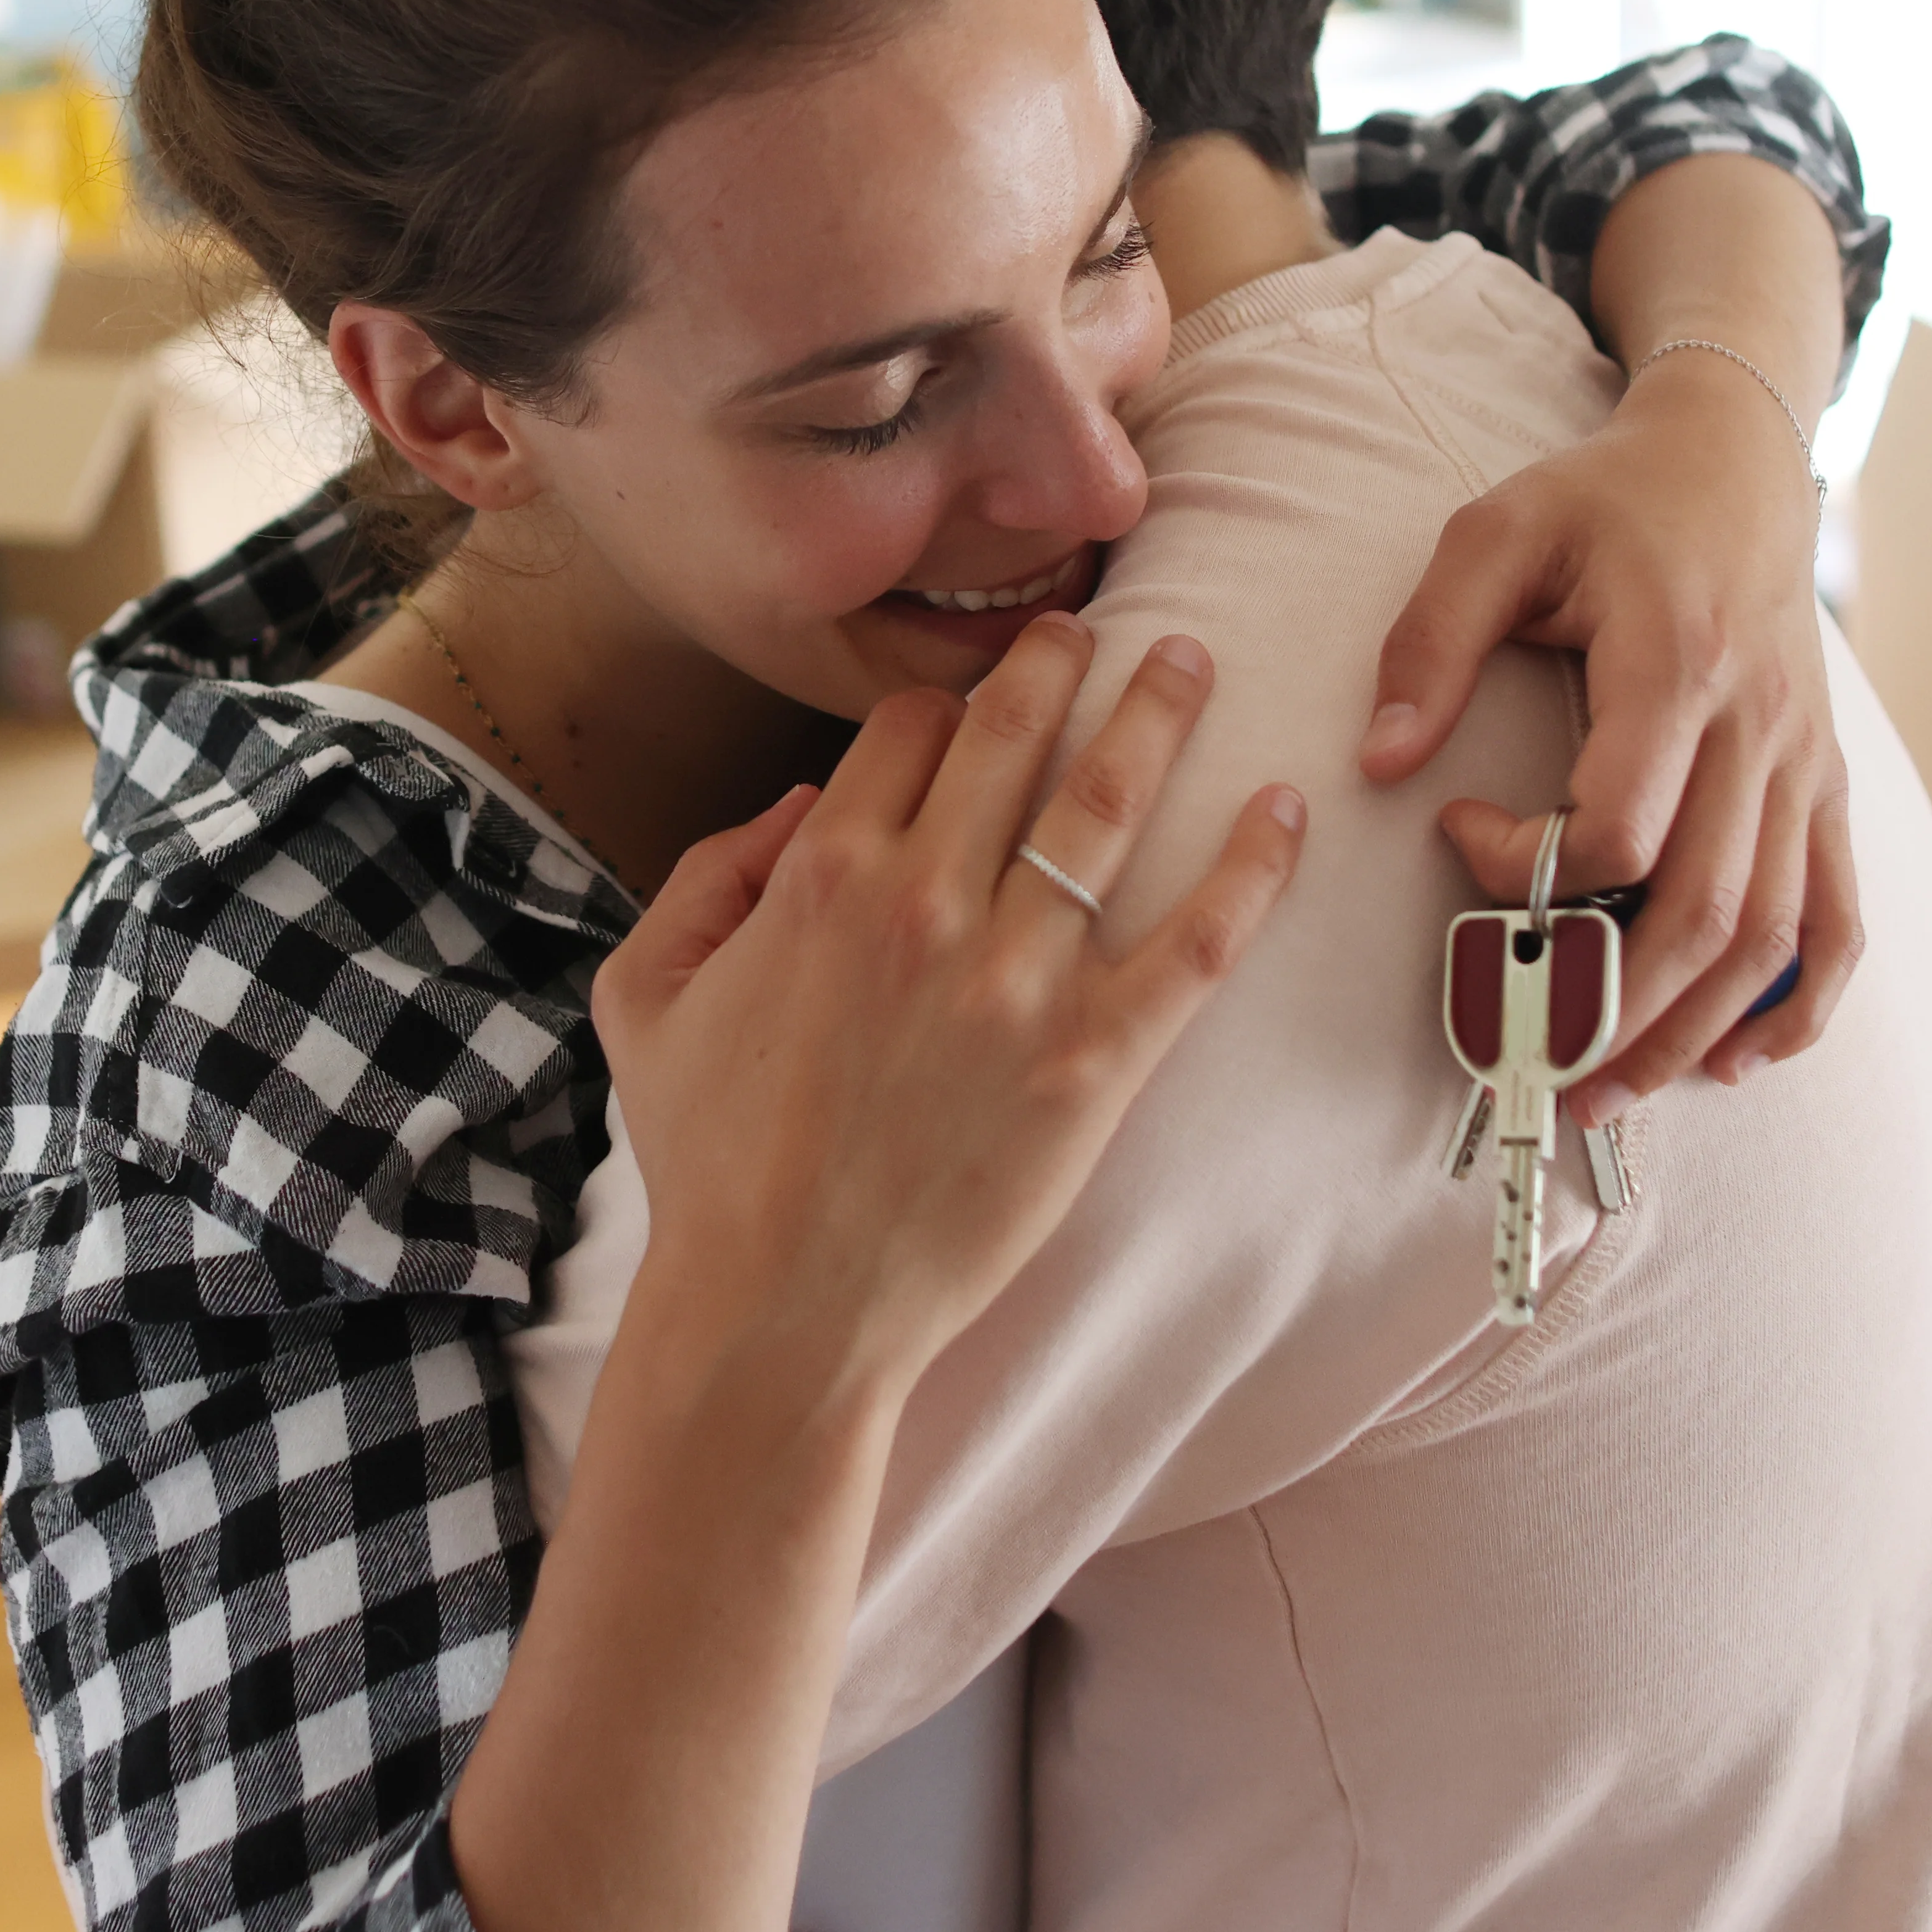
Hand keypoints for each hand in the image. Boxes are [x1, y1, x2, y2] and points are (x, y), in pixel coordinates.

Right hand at [593, 610, 1306, 1395]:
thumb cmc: (711, 1160)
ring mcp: (1019, 982)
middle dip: (1064, 661)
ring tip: (1194, 661)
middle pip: (1017, 735)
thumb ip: (708, 877)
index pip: (910, 731)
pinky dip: (1251, 866)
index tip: (977, 702)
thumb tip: (805, 806)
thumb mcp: (646, 997)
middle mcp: (928, 904)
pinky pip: (1196, 941)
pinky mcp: (1094, 1063)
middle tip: (1102, 626)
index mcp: (824, 877)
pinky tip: (1286, 808)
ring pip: (1109, 805)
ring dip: (1159, 714)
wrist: (782, 1304)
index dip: (946, 704)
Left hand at [1362, 351, 1863, 1110]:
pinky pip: (1836, 919)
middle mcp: (1759, 728)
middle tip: (1531, 1066)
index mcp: (1677, 663)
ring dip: (1694, 1034)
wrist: (1735, 465)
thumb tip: (1383, 760)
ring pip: (1772, 938)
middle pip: (1704, 910)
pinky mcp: (1826, 787)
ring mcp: (1805, 766)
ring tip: (1609, 1092)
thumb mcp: (1496, 530)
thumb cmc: (1605, 501)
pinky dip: (1798, 1004)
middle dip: (1616, 1011)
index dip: (1527, 866)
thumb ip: (1431, 639)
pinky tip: (1737, 1060)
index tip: (1457, 834)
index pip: (1618, 822)